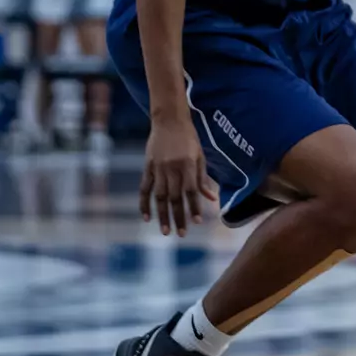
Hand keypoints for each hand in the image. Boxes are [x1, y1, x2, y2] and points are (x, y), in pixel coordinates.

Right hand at [140, 115, 217, 237]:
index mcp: (188, 165)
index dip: (194, 208)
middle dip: (178, 217)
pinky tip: (146, 217)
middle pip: (175, 197)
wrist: (169, 120)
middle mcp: (172, 168)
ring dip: (162, 215)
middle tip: (181, 234)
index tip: (197, 223)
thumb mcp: (200, 156)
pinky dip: (144, 203)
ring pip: (159, 196)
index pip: (191, 191)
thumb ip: (203, 178)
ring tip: (165, 231)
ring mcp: (158, 168)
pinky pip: (144, 189)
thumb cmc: (189, 138)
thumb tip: (211, 198)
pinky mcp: (147, 167)